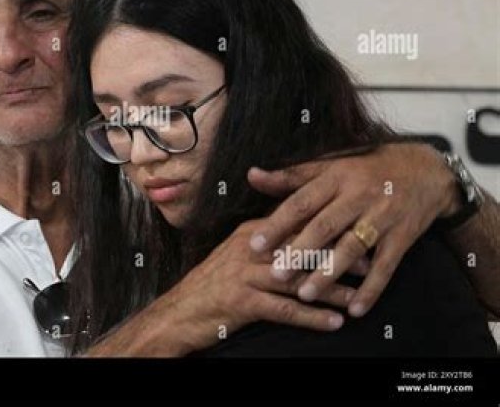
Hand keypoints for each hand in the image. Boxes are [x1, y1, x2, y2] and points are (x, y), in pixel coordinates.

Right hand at [159, 219, 349, 352]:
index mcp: (252, 234)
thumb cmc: (211, 283)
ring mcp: (246, 275)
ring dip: (331, 289)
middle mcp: (250, 250)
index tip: (355, 232)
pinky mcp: (244, 302)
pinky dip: (312, 317)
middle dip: (337, 256)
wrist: (180, 311)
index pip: (295, 225)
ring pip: (298, 279)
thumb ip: (265, 242)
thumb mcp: (235, 254)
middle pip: (302, 249)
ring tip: (357, 296)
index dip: (328, 229)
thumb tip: (295, 233)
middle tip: (368, 263)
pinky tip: (333, 322)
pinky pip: (285, 310)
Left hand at [246, 142, 457, 317]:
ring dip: (328, 273)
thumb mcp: (330, 164)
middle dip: (299, 252)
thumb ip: (291, 176)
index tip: (256, 244)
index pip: (301, 202)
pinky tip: (354, 308)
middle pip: (325, 226)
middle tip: (276, 274)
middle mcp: (359, 196)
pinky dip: (371, 289)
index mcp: (336, 177)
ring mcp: (383, 217)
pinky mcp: (403, 237)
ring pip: (352, 248)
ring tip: (305, 294)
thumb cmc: (367, 167)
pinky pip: (386, 266)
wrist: (427, 170)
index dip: (278, 224)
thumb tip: (251, 175)